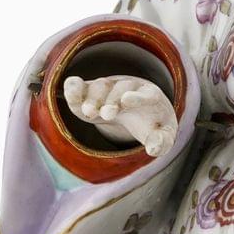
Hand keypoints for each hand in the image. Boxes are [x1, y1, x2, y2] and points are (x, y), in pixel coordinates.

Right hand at [62, 75, 176, 157]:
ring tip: (89, 113)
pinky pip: (81, 85)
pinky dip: (73, 87)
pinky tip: (69, 92)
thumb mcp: (163, 135)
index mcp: (151, 97)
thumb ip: (162, 143)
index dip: (137, 97)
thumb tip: (154, 148)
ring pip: (101, 85)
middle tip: (106, 115)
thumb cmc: (153, 124)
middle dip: (112, 100)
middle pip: (120, 89)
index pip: (146, 94)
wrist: (140, 110)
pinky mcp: (91, 91)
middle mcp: (130, 87)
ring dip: (94, 98)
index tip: (126, 101)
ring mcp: (110, 87)